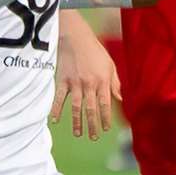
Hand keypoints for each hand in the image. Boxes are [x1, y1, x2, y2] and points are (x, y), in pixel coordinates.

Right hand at [51, 12, 121, 140]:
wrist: (75, 37)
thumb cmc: (94, 50)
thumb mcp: (110, 65)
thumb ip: (115, 83)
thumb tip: (121, 99)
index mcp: (102, 81)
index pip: (105, 104)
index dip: (105, 118)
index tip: (105, 129)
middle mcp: (89, 85)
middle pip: (91, 109)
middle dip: (93, 125)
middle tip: (93, 137)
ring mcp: (75, 84)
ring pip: (76, 107)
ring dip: (77, 122)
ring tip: (78, 134)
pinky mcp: (62, 81)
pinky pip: (59, 98)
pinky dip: (55, 109)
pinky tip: (55, 121)